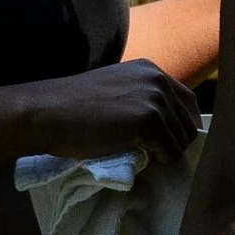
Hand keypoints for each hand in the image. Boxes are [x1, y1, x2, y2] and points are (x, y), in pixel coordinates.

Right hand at [23, 59, 201, 165]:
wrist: (45, 113)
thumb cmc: (71, 108)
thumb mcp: (114, 91)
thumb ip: (140, 100)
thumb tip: (165, 130)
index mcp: (150, 70)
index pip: (187, 103)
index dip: (180, 128)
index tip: (165, 144)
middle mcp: (157, 79)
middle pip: (189, 124)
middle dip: (173, 144)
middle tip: (148, 156)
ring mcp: (155, 99)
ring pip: (182, 141)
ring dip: (164, 155)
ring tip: (139, 157)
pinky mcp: (150, 121)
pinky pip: (171, 154)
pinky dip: (158, 164)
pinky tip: (137, 161)